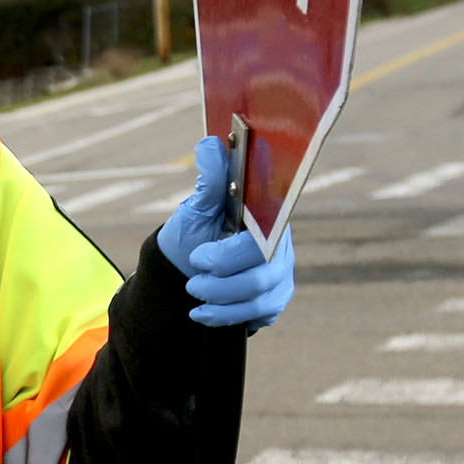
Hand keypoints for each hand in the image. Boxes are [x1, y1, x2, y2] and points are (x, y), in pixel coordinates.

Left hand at [157, 133, 294, 331]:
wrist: (183, 269)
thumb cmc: (192, 233)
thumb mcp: (196, 208)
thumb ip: (209, 181)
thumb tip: (211, 146)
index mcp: (266, 219)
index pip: (264, 240)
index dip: (232, 255)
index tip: (200, 259)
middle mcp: (280, 247)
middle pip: (264, 274)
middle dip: (222, 284)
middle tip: (192, 283)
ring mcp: (280, 275)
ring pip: (263, 299)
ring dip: (223, 304)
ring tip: (194, 297)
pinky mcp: (273, 300)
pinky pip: (261, 315)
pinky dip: (231, 318)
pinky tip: (207, 314)